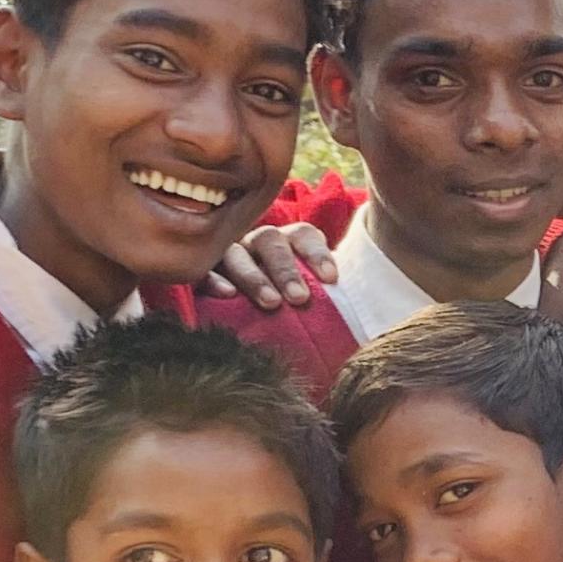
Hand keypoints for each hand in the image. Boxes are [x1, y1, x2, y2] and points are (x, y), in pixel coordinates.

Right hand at [207, 220, 338, 308]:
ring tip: (270, 302)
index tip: (331, 279)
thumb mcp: (313, 301)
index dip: (318, 254)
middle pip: (272, 243)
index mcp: (289, 243)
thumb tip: (360, 325)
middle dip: (287, 270)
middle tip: (300, 298)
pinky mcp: (202, 269)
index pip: (305, 236)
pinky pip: (204, 269)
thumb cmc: (289, 309)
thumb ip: (332, 303)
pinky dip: (214, 279)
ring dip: (254, 276)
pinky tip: (227, 294)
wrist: (251, 320)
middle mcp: (258, 242)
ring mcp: (228, 253)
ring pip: (238, 254)